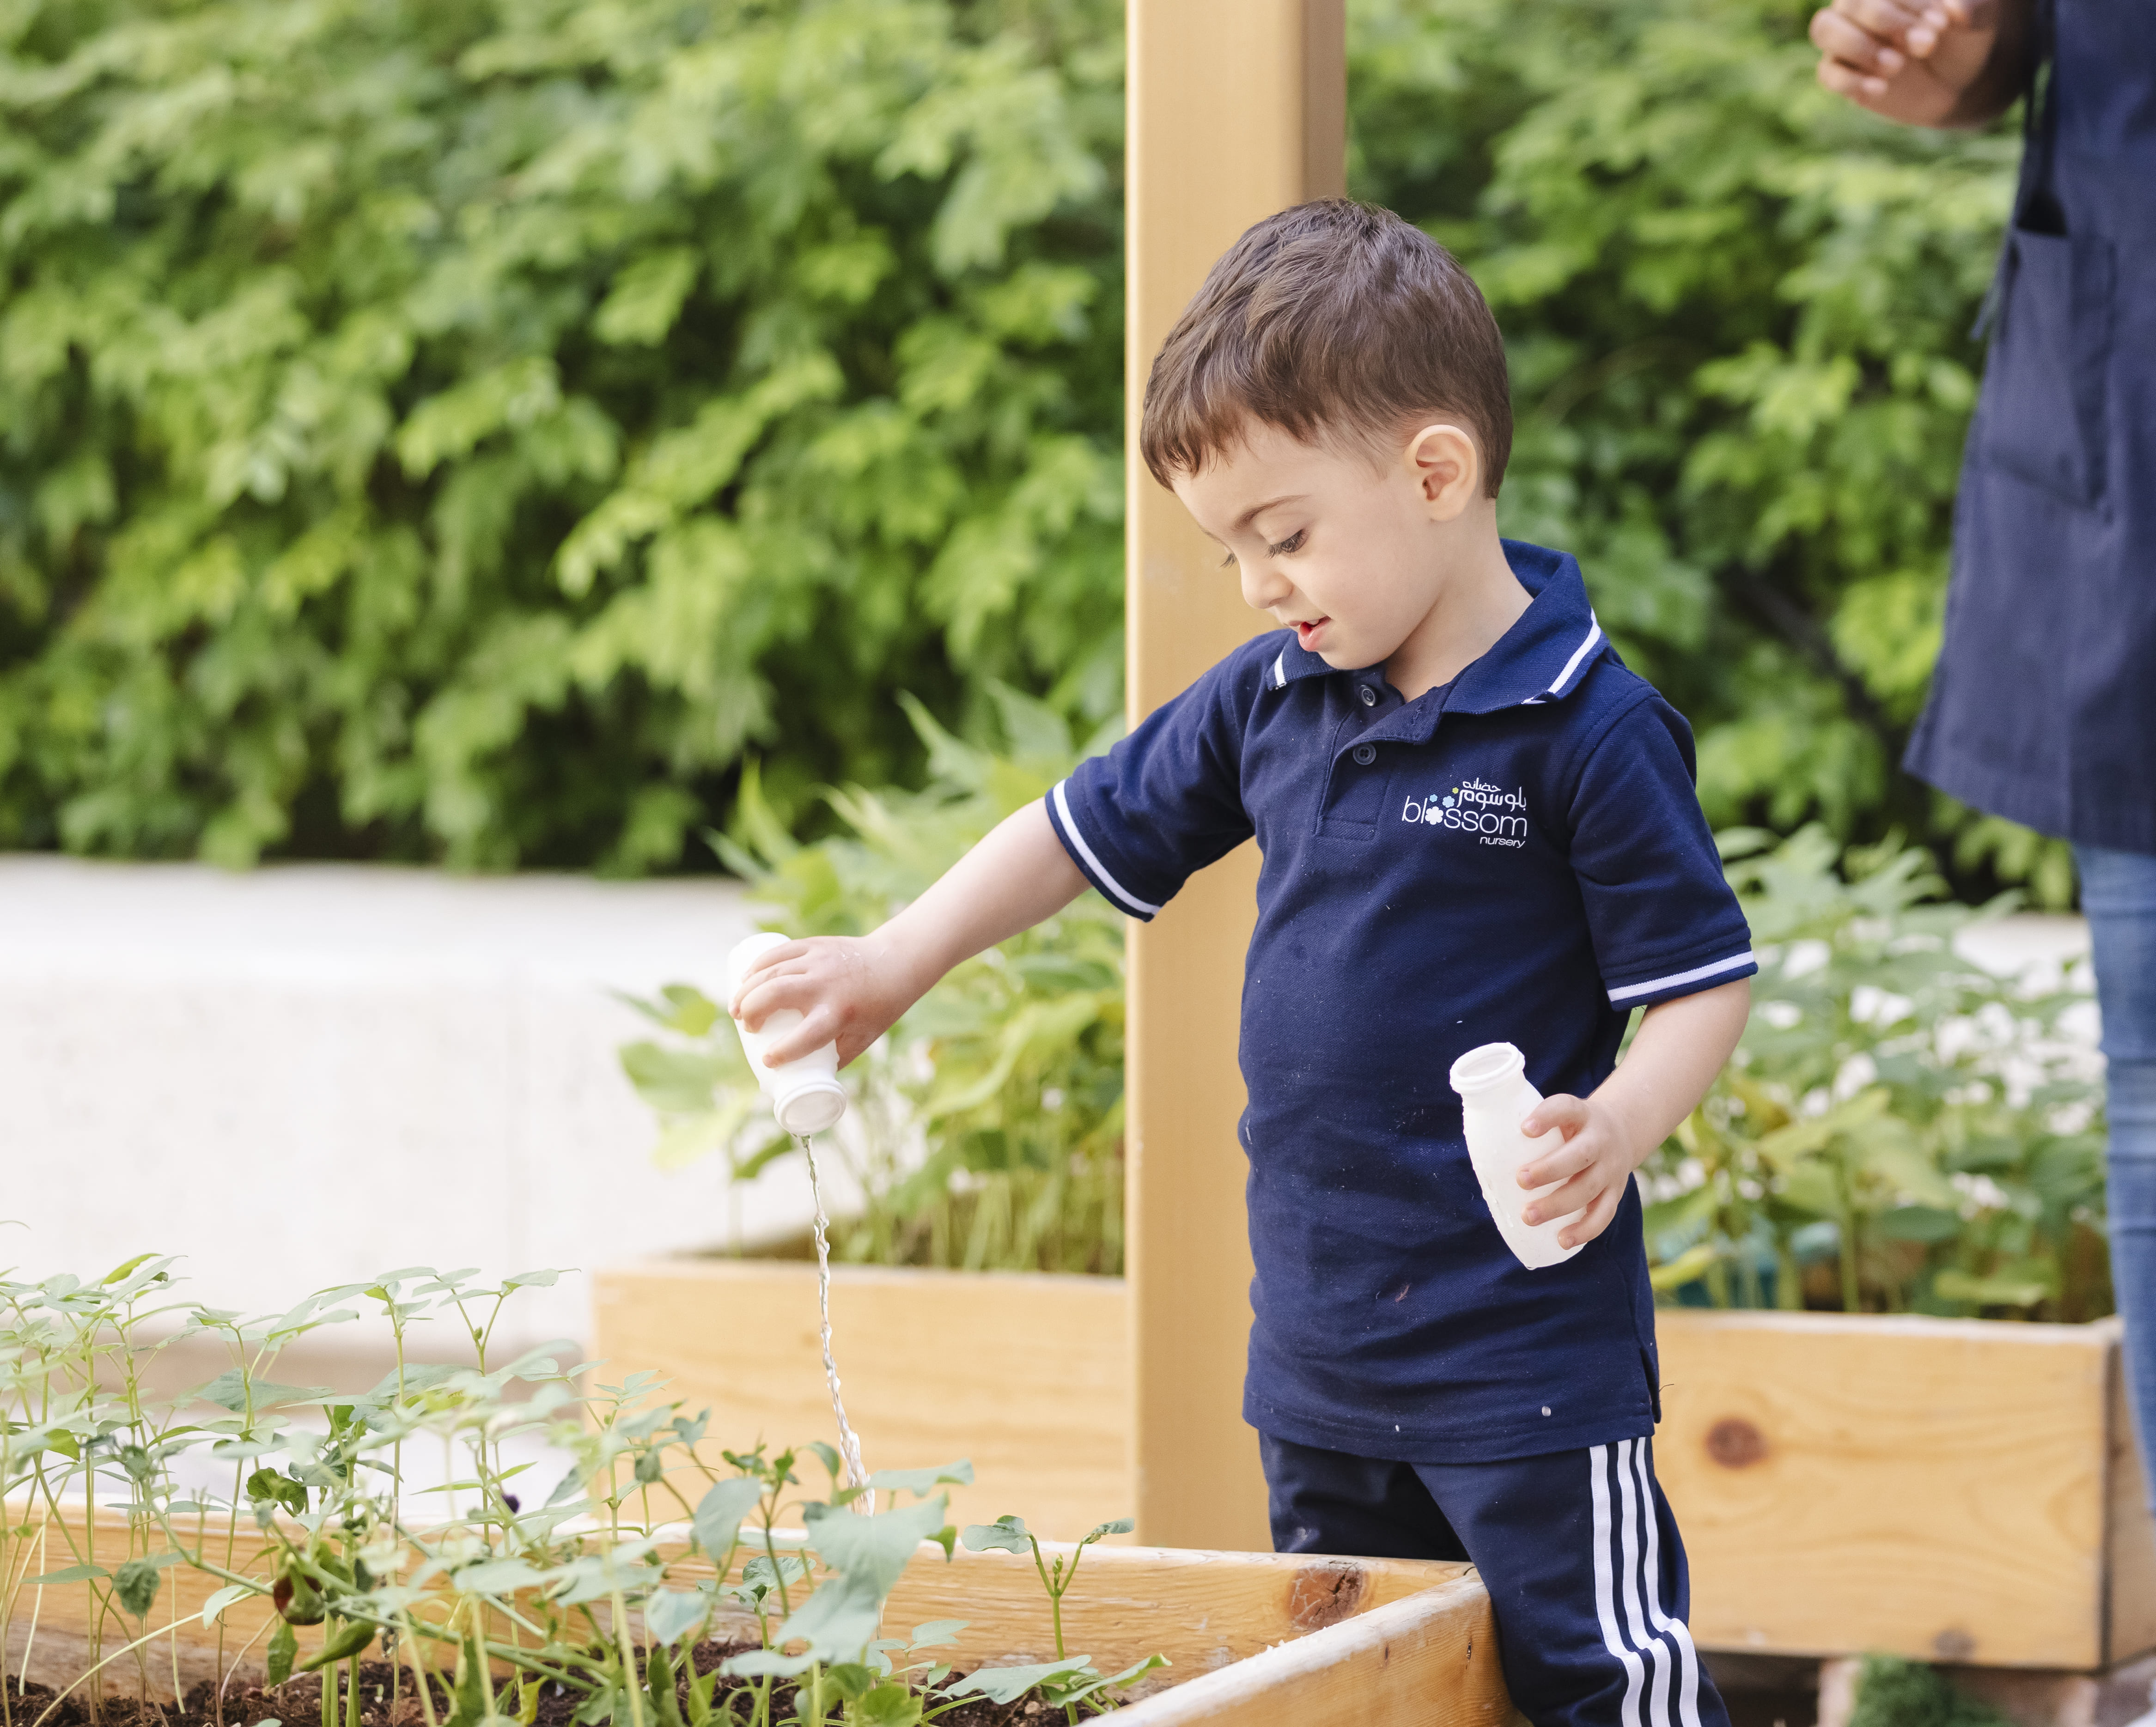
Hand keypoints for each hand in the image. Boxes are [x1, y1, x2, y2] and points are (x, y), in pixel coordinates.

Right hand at [729, 933, 923, 1068]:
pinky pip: (778, 952)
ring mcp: (818, 960)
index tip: (767, 1061)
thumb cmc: (877, 1009)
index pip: (805, 1036)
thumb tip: (802, 1079)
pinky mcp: (814, 944)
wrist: (894, 964)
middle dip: (751, 1012)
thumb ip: (834, 1058)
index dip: (782, 1052)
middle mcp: (826, 984)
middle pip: (776, 994)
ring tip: (736, 1009)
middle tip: (747, 1027)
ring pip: (771, 971)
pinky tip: (744, 980)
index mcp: (841, 1012)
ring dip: (746, 990)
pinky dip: (757, 966)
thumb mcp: (862, 1038)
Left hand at [1515, 1092, 1657, 1251]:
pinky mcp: (1615, 1192)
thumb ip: (1532, 1126)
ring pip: (1588, 1188)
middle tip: (1520, 1180)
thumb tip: (1484, 1148)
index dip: (1547, 1117)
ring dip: (1558, 1205)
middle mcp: (1600, 1140)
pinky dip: (1585, 1230)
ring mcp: (1611, 1168)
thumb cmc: (1574, 1126)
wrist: (1622, 1130)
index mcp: (1581, 1114)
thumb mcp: (1561, 1113)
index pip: (1566, 1108)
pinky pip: (1604, 1213)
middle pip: (1579, 1155)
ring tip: (1529, 1217)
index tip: (1524, 1129)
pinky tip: (1562, 1240)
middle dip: (1549, 1170)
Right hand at [1810, 0, 2006, 126]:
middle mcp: (1861, 5)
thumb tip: (1955, 12)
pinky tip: (1881, 89)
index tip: (1942, 25)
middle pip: (1850, 2)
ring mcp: (1846, 38)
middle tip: (1926, 45)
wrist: (1956, 81)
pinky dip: (1850, 80)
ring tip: (1896, 66)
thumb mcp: (1981, 20)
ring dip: (1859, 47)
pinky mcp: (1841, 73)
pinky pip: (1826, 73)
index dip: (1911, 4)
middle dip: (1889, 23)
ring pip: (1824, 29)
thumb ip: (1976, 8)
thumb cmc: (1963, 38)